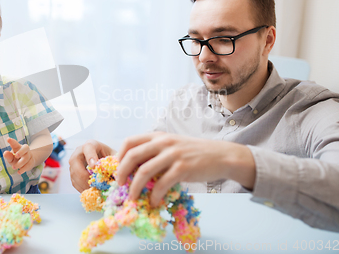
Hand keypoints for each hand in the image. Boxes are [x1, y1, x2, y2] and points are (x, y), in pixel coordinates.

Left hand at [3, 138, 34, 174]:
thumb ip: (8, 156)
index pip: (15, 143)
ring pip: (26, 158)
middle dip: (21, 151)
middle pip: (25, 148)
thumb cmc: (16, 159)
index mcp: (17, 147)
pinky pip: (28, 165)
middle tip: (16, 155)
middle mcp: (24, 150)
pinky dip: (23, 169)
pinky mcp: (32, 161)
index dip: (12, 141)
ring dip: (20, 163)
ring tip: (13, 167)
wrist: (27, 162)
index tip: (8, 139)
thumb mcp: (11, 158)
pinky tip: (19, 172)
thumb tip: (5, 153)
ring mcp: (29, 155)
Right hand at [69, 139, 115, 191]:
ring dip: (83, 183)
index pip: (87, 148)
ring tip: (94, 189)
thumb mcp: (115, 158)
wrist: (105, 162)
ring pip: (73, 173)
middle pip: (74, 161)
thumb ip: (116, 162)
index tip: (94, 167)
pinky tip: (91, 191)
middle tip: (93, 183)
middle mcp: (79, 152)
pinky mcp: (73, 173)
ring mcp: (74, 163)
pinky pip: (74, 182)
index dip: (90, 156)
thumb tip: (117, 174)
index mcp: (91, 145)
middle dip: (83, 174)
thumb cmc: (110, 158)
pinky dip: (82, 188)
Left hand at [116, 132, 255, 205]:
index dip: (119, 155)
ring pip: (144, 171)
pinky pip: (162, 184)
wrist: (220, 156)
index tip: (117, 169)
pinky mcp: (183, 168)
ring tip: (132, 197)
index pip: (130, 141)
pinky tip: (154, 202)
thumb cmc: (193, 153)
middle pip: (132, 156)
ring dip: (135, 187)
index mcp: (158, 136)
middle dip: (122, 172)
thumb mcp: (171, 146)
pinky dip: (154, 195)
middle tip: (120, 185)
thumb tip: (133, 170)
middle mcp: (163, 142)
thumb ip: (155, 152)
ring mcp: (173, 155)